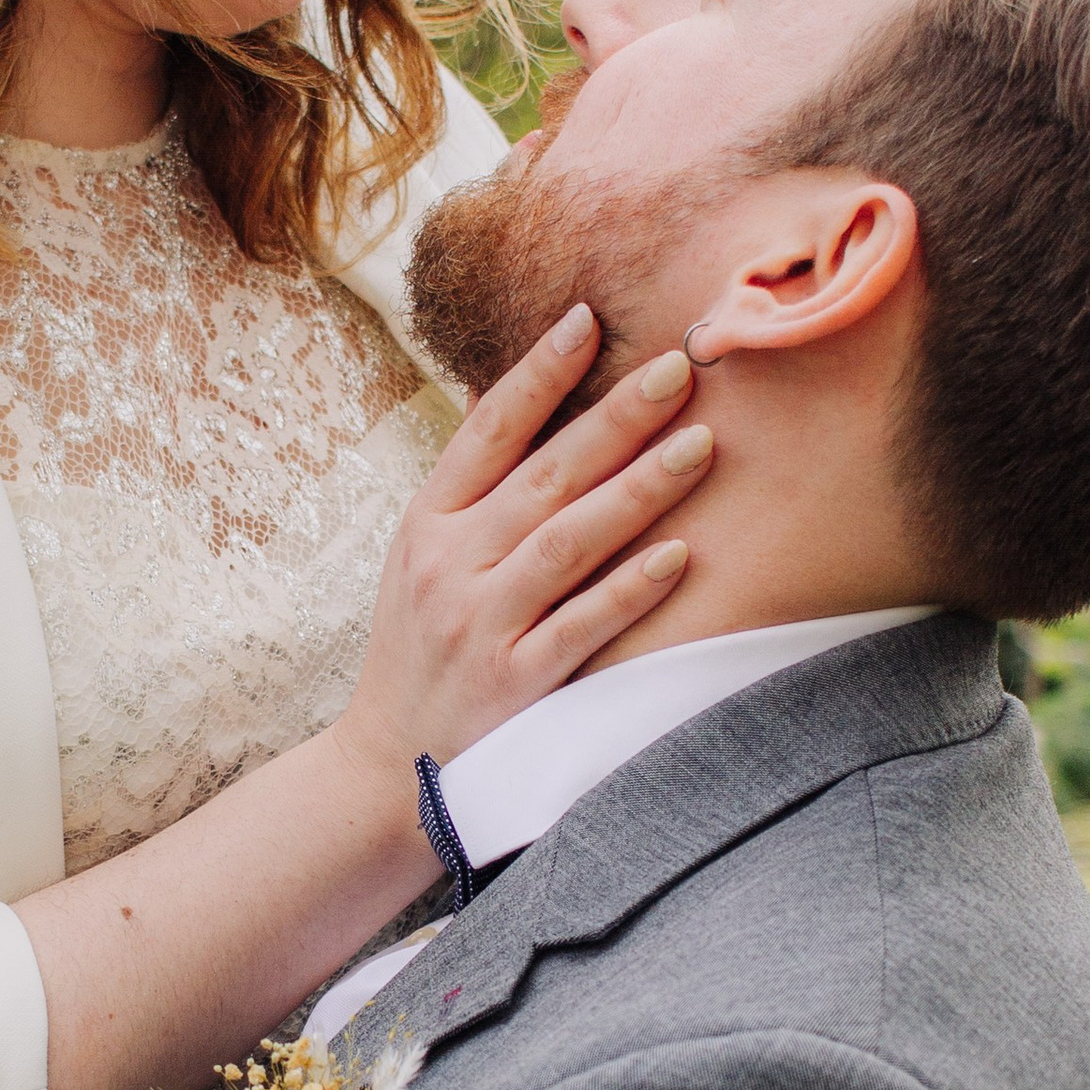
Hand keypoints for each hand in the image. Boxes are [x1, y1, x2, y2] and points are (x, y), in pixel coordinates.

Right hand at [335, 307, 706, 792]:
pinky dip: (630, 589)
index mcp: (428, 526)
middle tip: (680, 367)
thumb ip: (469, 490)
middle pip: (543, 476)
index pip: (486, 433)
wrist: (387, 769)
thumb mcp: (419, 560)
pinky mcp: (517, 685)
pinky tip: (679, 555)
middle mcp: (451, 567)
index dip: (537, 375)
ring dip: (638, 489)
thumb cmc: (419, 652)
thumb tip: (513, 396)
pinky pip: (583, 627)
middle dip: (615, 418)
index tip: (588, 320)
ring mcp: (483, 626)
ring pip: (568, 542)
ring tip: (702, 444)